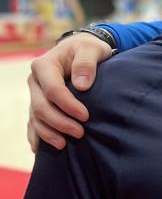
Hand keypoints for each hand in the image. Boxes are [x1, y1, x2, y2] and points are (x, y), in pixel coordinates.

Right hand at [27, 34, 111, 150]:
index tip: (86, 116)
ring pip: (34, 117)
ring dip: (47, 133)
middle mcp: (35, 81)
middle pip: (40, 107)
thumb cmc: (88, 49)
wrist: (81, 49)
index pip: (53, 90)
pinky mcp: (38, 103)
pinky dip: (36, 135)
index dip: (68, 105)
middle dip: (59, 123)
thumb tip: (81, 85)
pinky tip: (39, 149)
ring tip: (63, 145)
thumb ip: (87, 63)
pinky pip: (32, 121)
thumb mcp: (92, 49)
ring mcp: (35, 93)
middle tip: (80, 133)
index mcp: (44, 66)